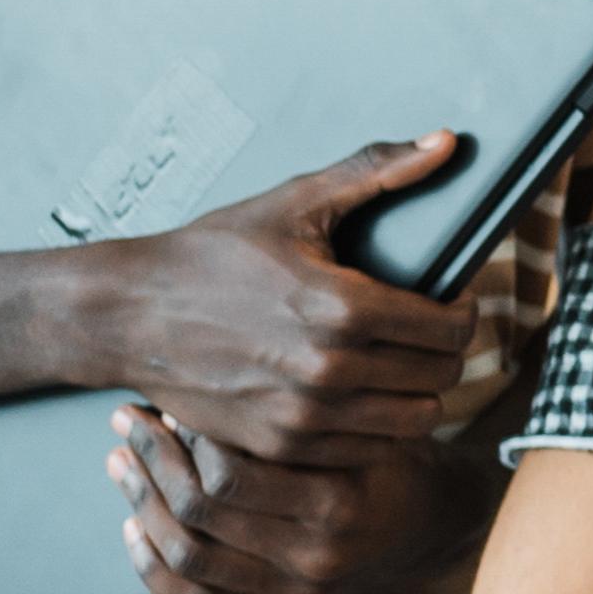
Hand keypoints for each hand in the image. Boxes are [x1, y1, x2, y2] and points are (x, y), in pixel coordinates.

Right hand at [79, 138, 479, 460]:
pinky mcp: (281, 446)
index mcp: (341, 308)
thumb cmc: (211, 254)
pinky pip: (367, 451)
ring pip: (415, 422)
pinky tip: (360, 396)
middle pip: (440, 377)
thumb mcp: (295, 203)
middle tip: (426, 332)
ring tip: (399, 365)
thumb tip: (446, 142)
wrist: (128, 313)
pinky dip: (375, 427)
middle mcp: (328, 371)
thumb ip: (377, 172)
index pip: (452, 329)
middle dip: (444, 351)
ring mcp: (304, 417)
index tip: (450, 302)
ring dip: (418, 393)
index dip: (463, 312)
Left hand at [111, 411, 471, 593]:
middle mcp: (315, 556)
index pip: (229, 474)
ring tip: (121, 463)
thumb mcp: (360, 426)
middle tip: (128, 421)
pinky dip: (152, 568)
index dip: (186, 435)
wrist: (434, 522)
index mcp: (337, 504)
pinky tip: (133, 530)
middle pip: (199, 513)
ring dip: (140, 505)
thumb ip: (298, 416)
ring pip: (186, 556)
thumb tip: (200, 390)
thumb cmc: (390, 457)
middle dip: (152, 460)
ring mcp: (295, 592)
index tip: (168, 401)